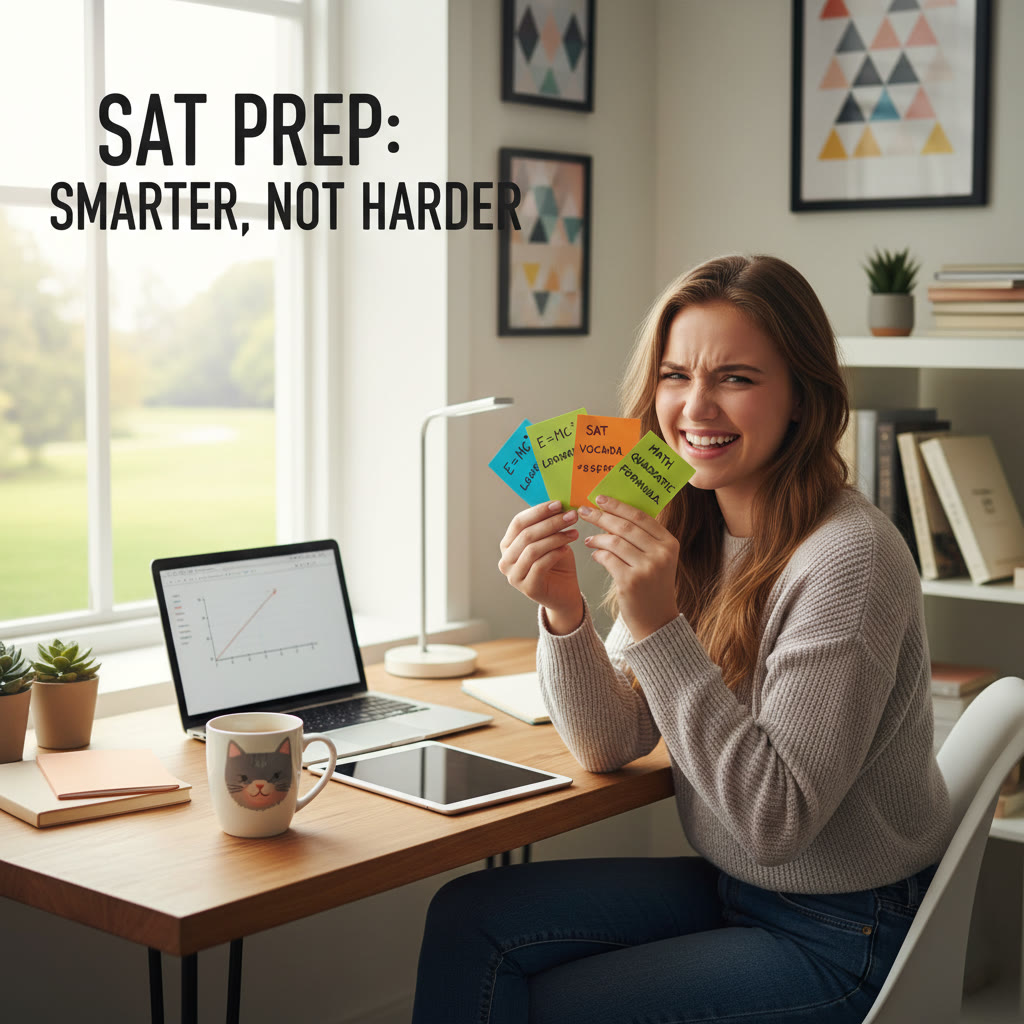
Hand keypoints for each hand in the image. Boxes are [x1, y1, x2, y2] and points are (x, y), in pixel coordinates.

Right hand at [498, 500, 584, 633]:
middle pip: (526, 534)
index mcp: (508, 544)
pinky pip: (540, 565)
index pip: (518, 522)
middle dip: (551, 523)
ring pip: (533, 549)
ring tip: (574, 532)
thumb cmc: (557, 563)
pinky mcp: (527, 588)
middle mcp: (506, 560)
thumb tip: (557, 502)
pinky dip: (555, 554)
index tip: (559, 504)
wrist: (564, 593)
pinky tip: (567, 548)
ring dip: (556, 537)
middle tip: (571, 516)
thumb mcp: (551, 539)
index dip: (538, 511)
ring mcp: (514, 576)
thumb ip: (548, 524)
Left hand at [579, 495, 678, 641]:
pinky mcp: (631, 582)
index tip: (600, 499)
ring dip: (598, 538)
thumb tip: (612, 514)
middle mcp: (661, 554)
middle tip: (584, 511)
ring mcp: (647, 568)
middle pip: (625, 526)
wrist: (657, 620)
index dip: (618, 505)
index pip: (641, 516)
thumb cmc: (652, 585)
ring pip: (614, 542)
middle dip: (602, 516)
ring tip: (588, 539)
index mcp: (669, 543)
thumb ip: (642, 538)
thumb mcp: (656, 559)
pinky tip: (595, 554)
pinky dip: (599, 554)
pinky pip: (608, 559)